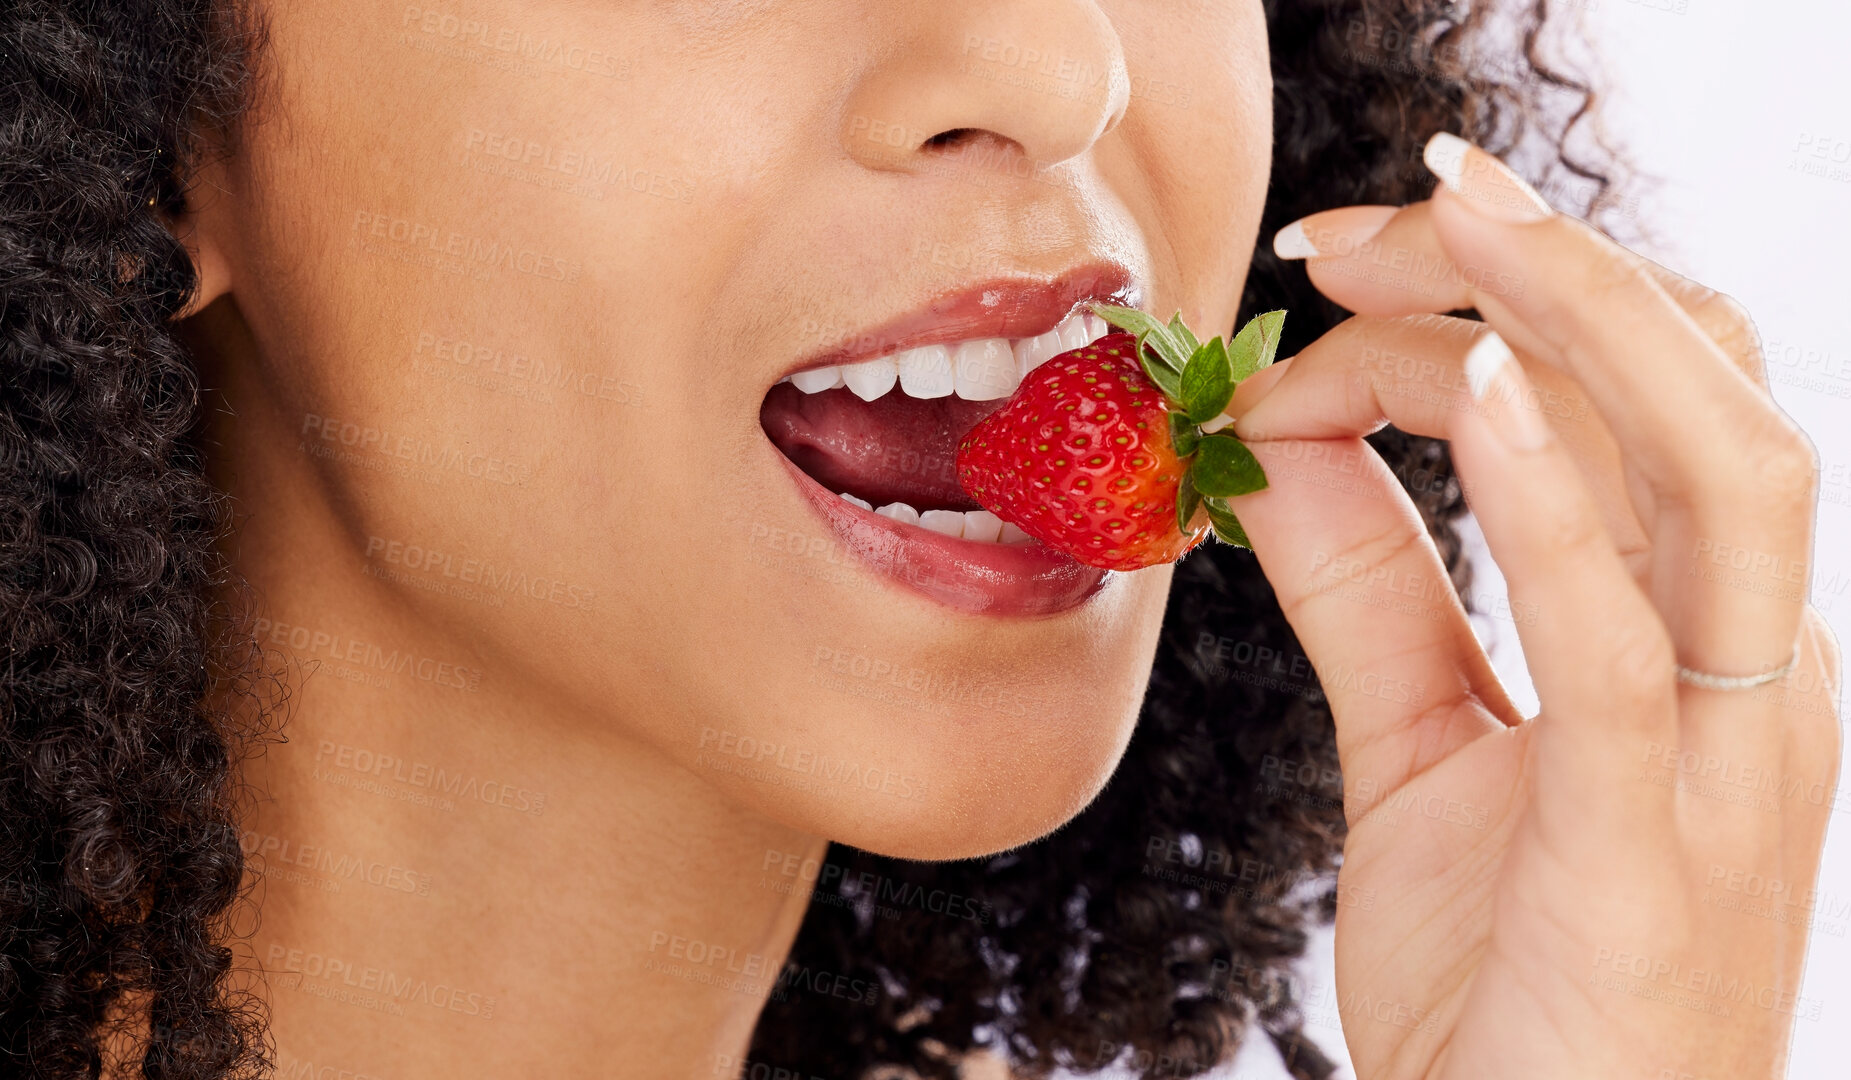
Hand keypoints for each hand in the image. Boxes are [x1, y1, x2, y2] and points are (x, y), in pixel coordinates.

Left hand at [1224, 133, 1841, 1079]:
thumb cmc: (1509, 975)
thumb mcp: (1421, 742)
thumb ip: (1368, 588)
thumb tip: (1277, 444)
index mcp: (1705, 636)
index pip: (1637, 398)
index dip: (1489, 304)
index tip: (1323, 280)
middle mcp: (1755, 669)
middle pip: (1701, 388)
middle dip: (1543, 264)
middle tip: (1369, 216)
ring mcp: (1730, 757)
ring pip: (1720, 470)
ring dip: (1581, 317)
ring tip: (1452, 222)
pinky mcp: (1655, 850)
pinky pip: (1628, 647)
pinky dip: (1559, 504)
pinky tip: (1480, 391)